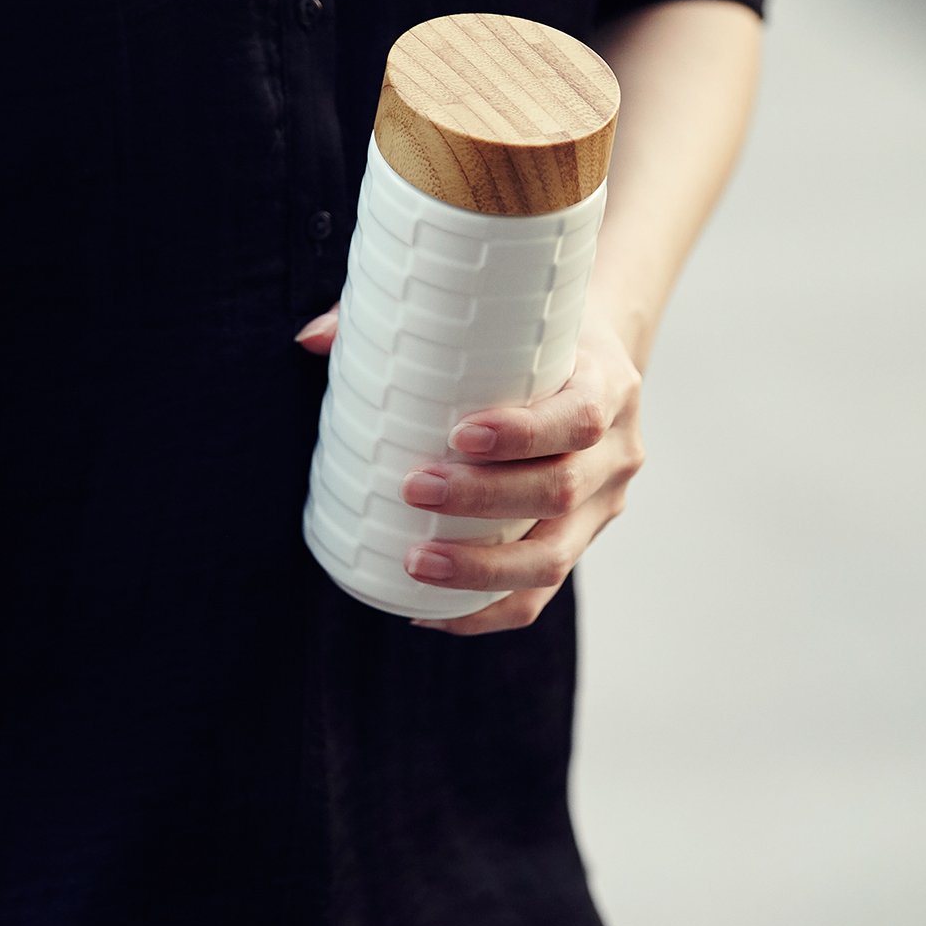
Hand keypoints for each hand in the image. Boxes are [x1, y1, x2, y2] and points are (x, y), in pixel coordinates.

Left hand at [295, 303, 644, 634]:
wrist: (598, 365)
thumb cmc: (531, 336)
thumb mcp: (498, 312)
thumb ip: (409, 317)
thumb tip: (309, 341)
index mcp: (606, 385)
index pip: (578, 417)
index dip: (523, 433)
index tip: (459, 435)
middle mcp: (616, 452)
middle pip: (560, 490)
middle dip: (484, 499)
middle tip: (414, 488)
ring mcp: (604, 504)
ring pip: (555, 556)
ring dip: (482, 568)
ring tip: (415, 562)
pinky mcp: (583, 541)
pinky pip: (541, 593)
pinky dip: (485, 610)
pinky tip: (428, 612)